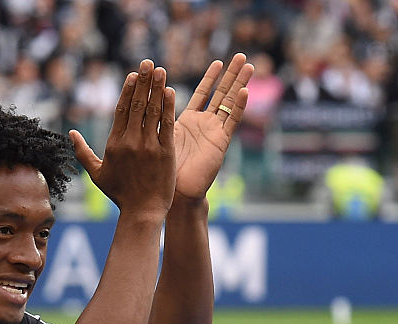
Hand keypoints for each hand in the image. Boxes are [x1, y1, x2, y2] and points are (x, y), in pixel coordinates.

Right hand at [69, 60, 176, 218]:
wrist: (142, 212)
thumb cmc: (120, 195)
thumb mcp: (97, 174)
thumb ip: (82, 152)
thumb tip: (70, 133)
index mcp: (114, 144)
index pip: (121, 110)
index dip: (128, 89)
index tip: (134, 74)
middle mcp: (130, 142)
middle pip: (137, 105)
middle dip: (143, 81)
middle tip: (147, 62)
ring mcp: (148, 146)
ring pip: (152, 111)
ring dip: (156, 88)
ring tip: (160, 70)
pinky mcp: (165, 153)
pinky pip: (166, 125)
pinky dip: (168, 107)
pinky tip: (169, 91)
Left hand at [173, 53, 252, 200]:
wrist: (175, 192)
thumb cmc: (163, 169)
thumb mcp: (159, 135)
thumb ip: (159, 116)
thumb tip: (148, 96)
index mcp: (189, 121)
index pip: (203, 93)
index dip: (211, 77)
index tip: (219, 61)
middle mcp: (205, 125)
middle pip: (221, 94)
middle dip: (231, 75)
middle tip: (242, 55)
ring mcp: (215, 132)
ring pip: (229, 103)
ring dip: (239, 84)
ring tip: (249, 65)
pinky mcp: (220, 143)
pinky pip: (231, 121)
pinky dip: (238, 106)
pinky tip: (245, 91)